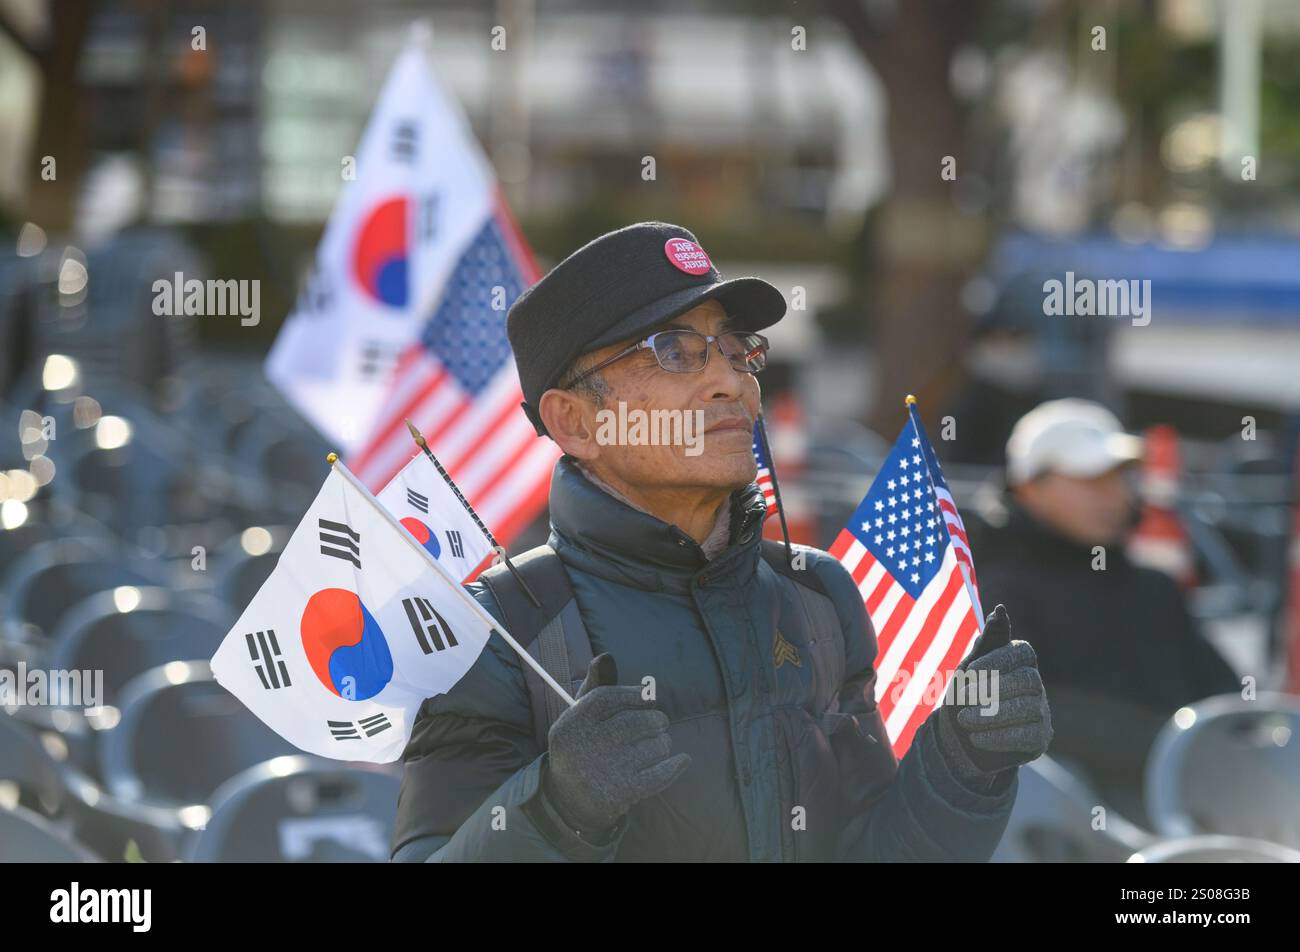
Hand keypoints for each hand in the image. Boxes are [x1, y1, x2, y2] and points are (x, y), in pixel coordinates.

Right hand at [541, 653, 690, 836]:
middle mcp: (588, 746)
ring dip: (663, 743)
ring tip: (657, 745)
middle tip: (658, 723)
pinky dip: (676, 765)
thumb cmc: (582, 747)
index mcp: (573, 724)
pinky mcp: (624, 792)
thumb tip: (606, 657)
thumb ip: (595, 687)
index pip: (609, 698)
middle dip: (655, 720)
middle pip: (637, 721)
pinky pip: (661, 774)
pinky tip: (682, 760)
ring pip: (654, 746)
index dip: (634, 695)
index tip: (648, 698)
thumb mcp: (578, 718)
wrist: (570, 801)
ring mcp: (607, 771)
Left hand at [935, 605, 1052, 784]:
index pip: (1021, 652)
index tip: (968, 672)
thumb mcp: (969, 668)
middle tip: (963, 697)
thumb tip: (1000, 610)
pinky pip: (1026, 736)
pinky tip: (975, 737)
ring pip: (1028, 709)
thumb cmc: (965, 695)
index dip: (997, 660)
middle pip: (1028, 681)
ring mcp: (1041, 712)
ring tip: (964, 720)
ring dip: (991, 715)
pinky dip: (998, 737)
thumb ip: (987, 641)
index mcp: (1022, 661)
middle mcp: (1036, 684)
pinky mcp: (1039, 739)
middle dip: (994, 689)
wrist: (958, 739)